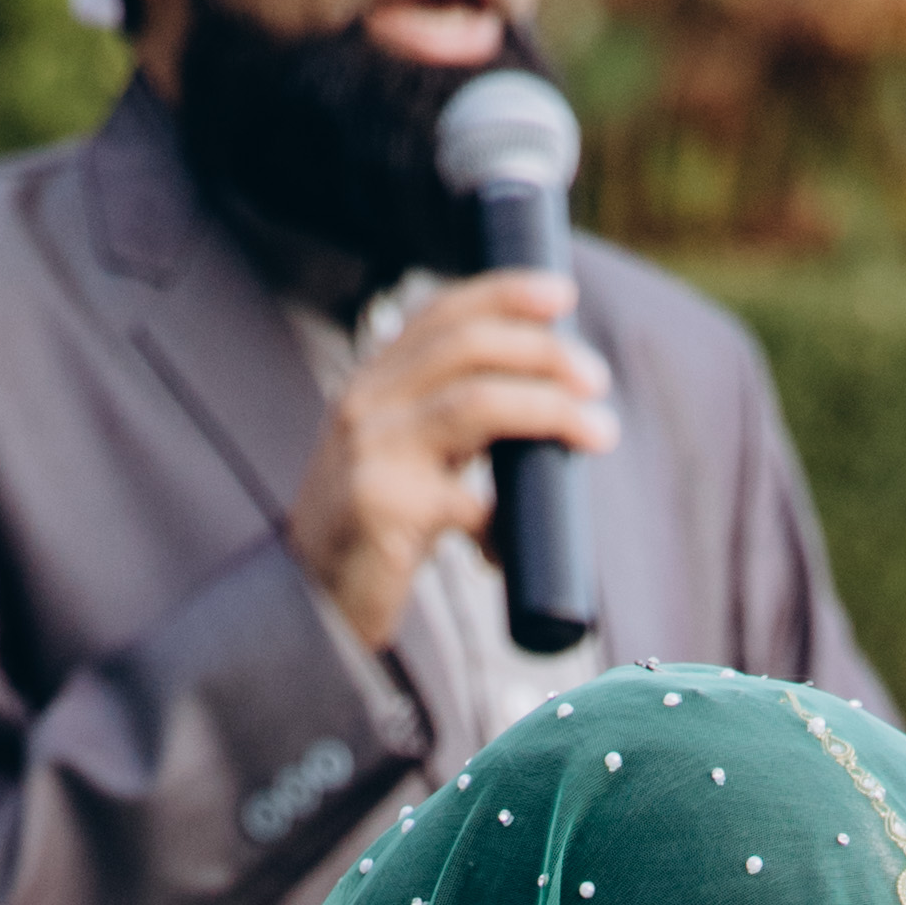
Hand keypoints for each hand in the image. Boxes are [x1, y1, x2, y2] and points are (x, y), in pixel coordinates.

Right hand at [287, 271, 616, 657]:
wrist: (306, 610)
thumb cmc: (369, 541)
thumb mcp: (403, 464)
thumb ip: (452, 431)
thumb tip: (545, 413)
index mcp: (372, 386)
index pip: (440, 314)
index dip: (504, 294)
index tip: (562, 294)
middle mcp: (366, 405)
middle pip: (467, 346)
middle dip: (542, 351)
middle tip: (595, 378)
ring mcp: (371, 453)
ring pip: (478, 404)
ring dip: (549, 410)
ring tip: (599, 430)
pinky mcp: (382, 508)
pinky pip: (468, 501)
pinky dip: (504, 524)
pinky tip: (507, 550)